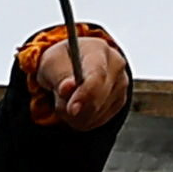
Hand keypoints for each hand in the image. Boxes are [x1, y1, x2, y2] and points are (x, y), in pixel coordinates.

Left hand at [14, 24, 131, 133]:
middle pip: (98, 99)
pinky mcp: (119, 102)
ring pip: (95, 114)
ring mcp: (121, 85)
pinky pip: (96, 121)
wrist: (71, 65)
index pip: (97, 75)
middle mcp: (116, 65)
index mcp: (99, 49)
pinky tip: (79, 104)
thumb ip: (59, 76)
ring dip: (74, 114)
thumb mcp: (51, 64)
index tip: (71, 109)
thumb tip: (67, 89)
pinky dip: (82, 119)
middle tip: (59, 99)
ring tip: (68, 98)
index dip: (85, 94)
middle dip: (73, 107)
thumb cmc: (61, 62)